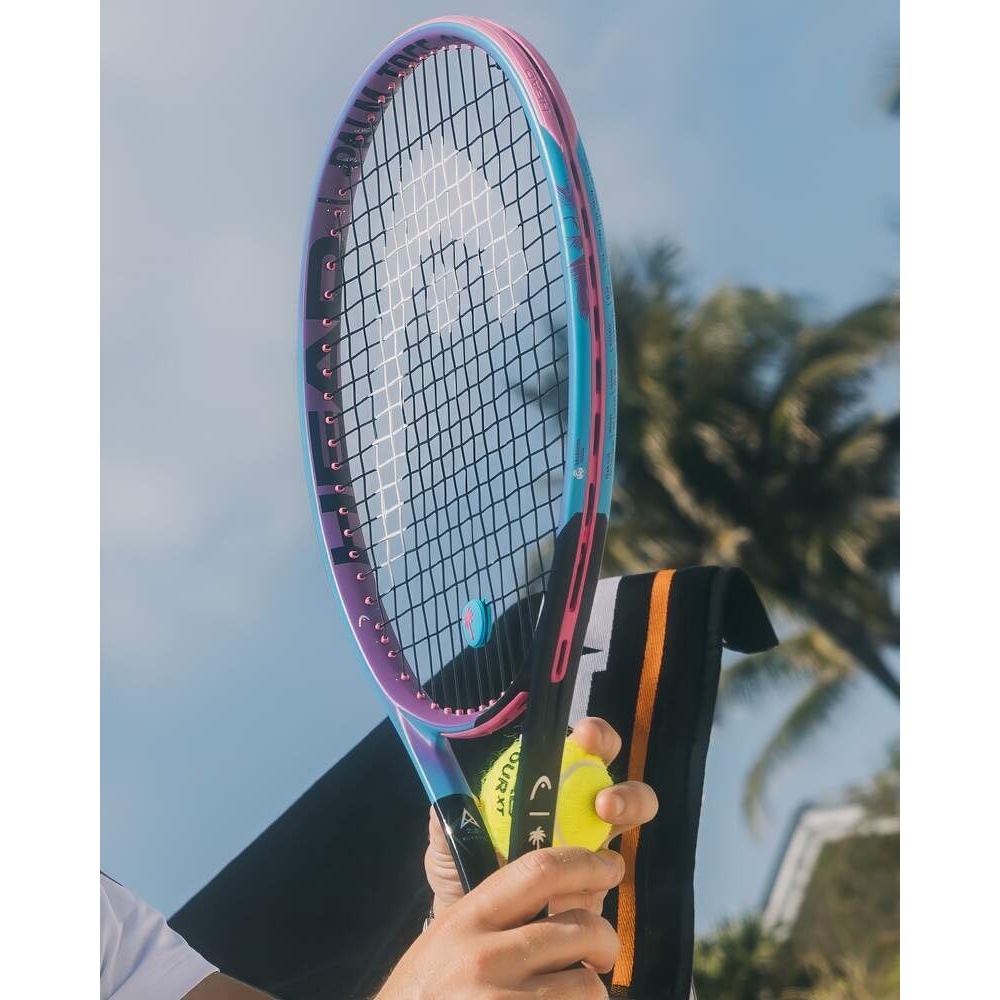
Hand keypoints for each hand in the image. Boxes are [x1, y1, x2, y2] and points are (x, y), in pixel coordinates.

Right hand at [378, 847, 623, 999]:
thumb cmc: (422, 997)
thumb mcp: (444, 943)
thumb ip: (492, 916)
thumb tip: (554, 889)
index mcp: (466, 920)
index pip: (539, 870)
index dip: (586, 862)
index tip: (611, 866)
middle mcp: (483, 957)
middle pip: (580, 927)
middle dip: (605, 940)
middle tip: (599, 955)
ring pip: (587, 986)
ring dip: (591, 993)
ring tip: (572, 998)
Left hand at [425, 717, 658, 917]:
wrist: (475, 933)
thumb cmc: (463, 873)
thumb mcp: (449, 842)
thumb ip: (451, 817)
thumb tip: (449, 795)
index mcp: (541, 781)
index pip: (573, 745)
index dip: (589, 735)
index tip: (584, 737)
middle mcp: (573, 802)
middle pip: (611, 769)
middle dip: (616, 768)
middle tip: (602, 795)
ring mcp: (591, 839)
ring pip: (631, 809)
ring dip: (629, 806)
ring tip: (606, 817)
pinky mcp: (599, 880)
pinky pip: (615, 867)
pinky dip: (605, 869)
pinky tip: (581, 883)